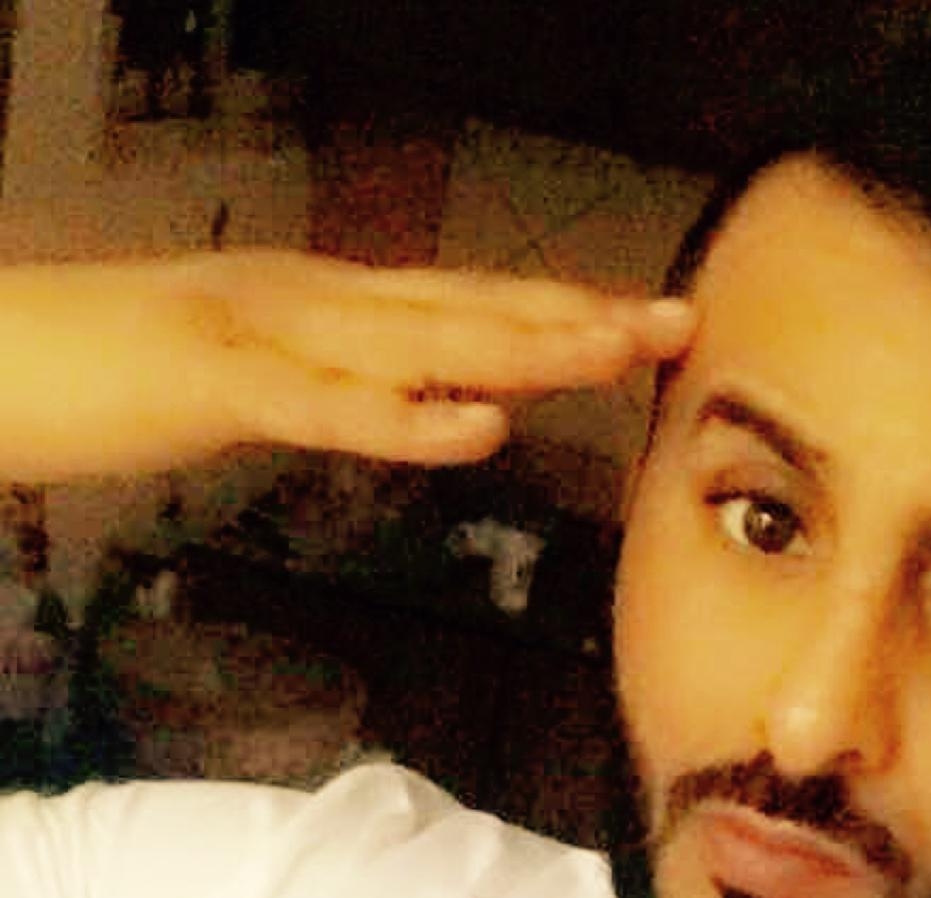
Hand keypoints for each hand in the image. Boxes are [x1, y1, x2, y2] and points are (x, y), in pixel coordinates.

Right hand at [0, 249, 694, 480]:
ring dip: (522, 346)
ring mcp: (265, 332)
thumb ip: (345, 390)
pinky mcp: (215, 383)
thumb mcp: (255, 382)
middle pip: (463, 308)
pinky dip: (406, 418)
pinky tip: (479, 424)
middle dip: (574, 317)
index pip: (460, 304)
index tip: (642, 321)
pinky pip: (326, 406)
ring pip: (416, 341)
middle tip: (675, 322)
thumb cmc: (115, 374)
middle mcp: (309, 299)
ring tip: (616, 349)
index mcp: (319, 302)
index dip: (554, 310)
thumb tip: (433, 409)